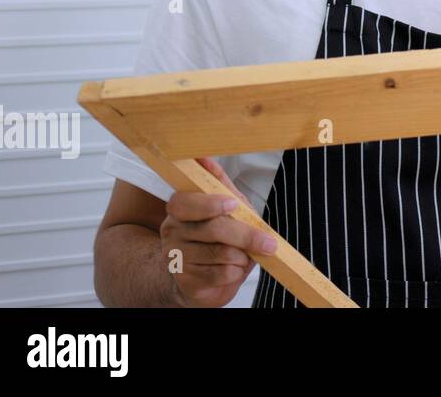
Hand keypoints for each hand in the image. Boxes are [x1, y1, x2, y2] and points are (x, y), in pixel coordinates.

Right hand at [159, 156, 277, 306]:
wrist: (205, 279)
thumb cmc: (218, 237)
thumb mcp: (224, 207)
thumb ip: (219, 184)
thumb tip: (205, 158)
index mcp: (178, 209)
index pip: (185, 202)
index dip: (210, 204)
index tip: (233, 205)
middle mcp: (171, 232)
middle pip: (213, 229)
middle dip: (247, 236)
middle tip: (269, 243)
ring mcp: (175, 258)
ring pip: (222, 253)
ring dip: (242, 256)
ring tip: (243, 255)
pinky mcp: (185, 281)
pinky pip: (221, 274)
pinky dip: (236, 272)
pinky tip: (232, 270)